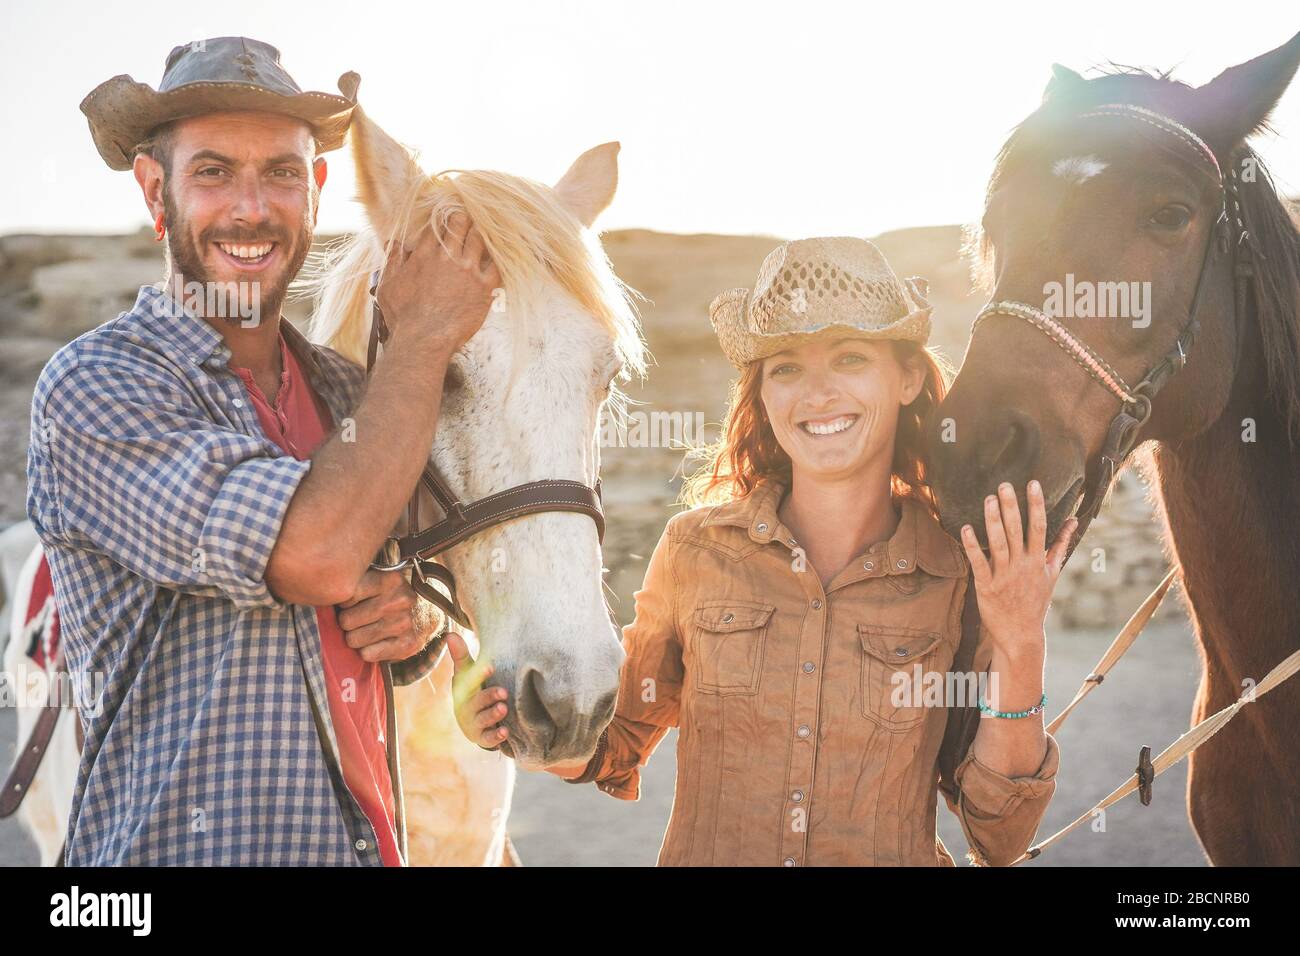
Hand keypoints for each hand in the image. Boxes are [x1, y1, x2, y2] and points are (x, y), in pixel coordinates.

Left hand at [336, 569, 440, 662]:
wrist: (426, 614)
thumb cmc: (389, 597)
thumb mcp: (377, 580)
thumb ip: (355, 581)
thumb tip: (321, 592)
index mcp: (390, 579)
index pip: (346, 595)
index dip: (344, 603)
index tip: (352, 602)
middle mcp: (400, 600)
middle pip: (346, 621)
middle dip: (348, 622)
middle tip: (360, 620)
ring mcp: (405, 623)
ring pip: (354, 640)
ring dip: (356, 638)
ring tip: (369, 630)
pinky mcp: (408, 645)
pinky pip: (367, 654)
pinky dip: (368, 651)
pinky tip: (378, 642)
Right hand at [375, 210, 500, 355]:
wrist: (424, 340)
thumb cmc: (403, 316)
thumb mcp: (388, 285)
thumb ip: (392, 260)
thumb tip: (393, 242)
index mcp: (424, 254)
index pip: (436, 226)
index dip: (441, 218)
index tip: (446, 216)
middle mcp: (448, 257)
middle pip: (459, 225)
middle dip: (463, 218)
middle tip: (467, 217)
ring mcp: (468, 270)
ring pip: (480, 239)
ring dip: (481, 233)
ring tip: (484, 229)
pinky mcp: (484, 286)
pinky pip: (498, 265)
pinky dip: (500, 256)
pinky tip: (502, 253)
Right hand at [446, 631, 510, 750]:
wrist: (470, 723)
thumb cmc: (471, 692)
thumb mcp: (466, 675)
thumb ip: (461, 656)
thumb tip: (450, 634)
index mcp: (463, 690)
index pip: (469, 680)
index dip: (479, 674)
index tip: (490, 666)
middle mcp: (466, 707)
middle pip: (477, 702)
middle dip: (489, 696)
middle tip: (503, 692)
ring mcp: (474, 723)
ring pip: (483, 720)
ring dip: (493, 714)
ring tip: (504, 708)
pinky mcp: (482, 737)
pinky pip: (488, 739)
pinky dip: (496, 737)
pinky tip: (505, 732)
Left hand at [959, 480, 1075, 658]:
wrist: (1021, 635)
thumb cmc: (1036, 601)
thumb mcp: (1052, 573)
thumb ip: (1060, 545)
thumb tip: (1074, 521)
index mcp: (1037, 561)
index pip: (1039, 527)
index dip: (1036, 505)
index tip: (1033, 483)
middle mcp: (1022, 566)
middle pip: (1017, 531)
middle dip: (1011, 507)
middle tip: (1004, 485)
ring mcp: (1004, 576)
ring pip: (998, 544)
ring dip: (993, 521)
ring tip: (988, 499)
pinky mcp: (987, 587)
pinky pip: (979, 564)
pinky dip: (972, 547)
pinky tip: (966, 529)